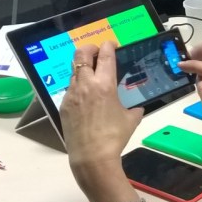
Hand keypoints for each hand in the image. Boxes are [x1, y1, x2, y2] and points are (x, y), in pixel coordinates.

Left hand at [60, 42, 142, 201]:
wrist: (92, 156)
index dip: (108, 46)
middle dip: (90, 48)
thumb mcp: (131, 119)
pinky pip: (71, 88)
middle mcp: (86, 85)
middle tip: (97, 52)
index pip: (105, 55)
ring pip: (75, 71)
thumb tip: (137, 107)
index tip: (111, 44)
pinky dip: (78, 86)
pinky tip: (85, 96)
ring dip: (83, 67)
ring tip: (91, 73)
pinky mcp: (64, 105)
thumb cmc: (114, 137)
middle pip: (82, 54)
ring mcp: (72, 94)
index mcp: (105, 85)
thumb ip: (134, 108)